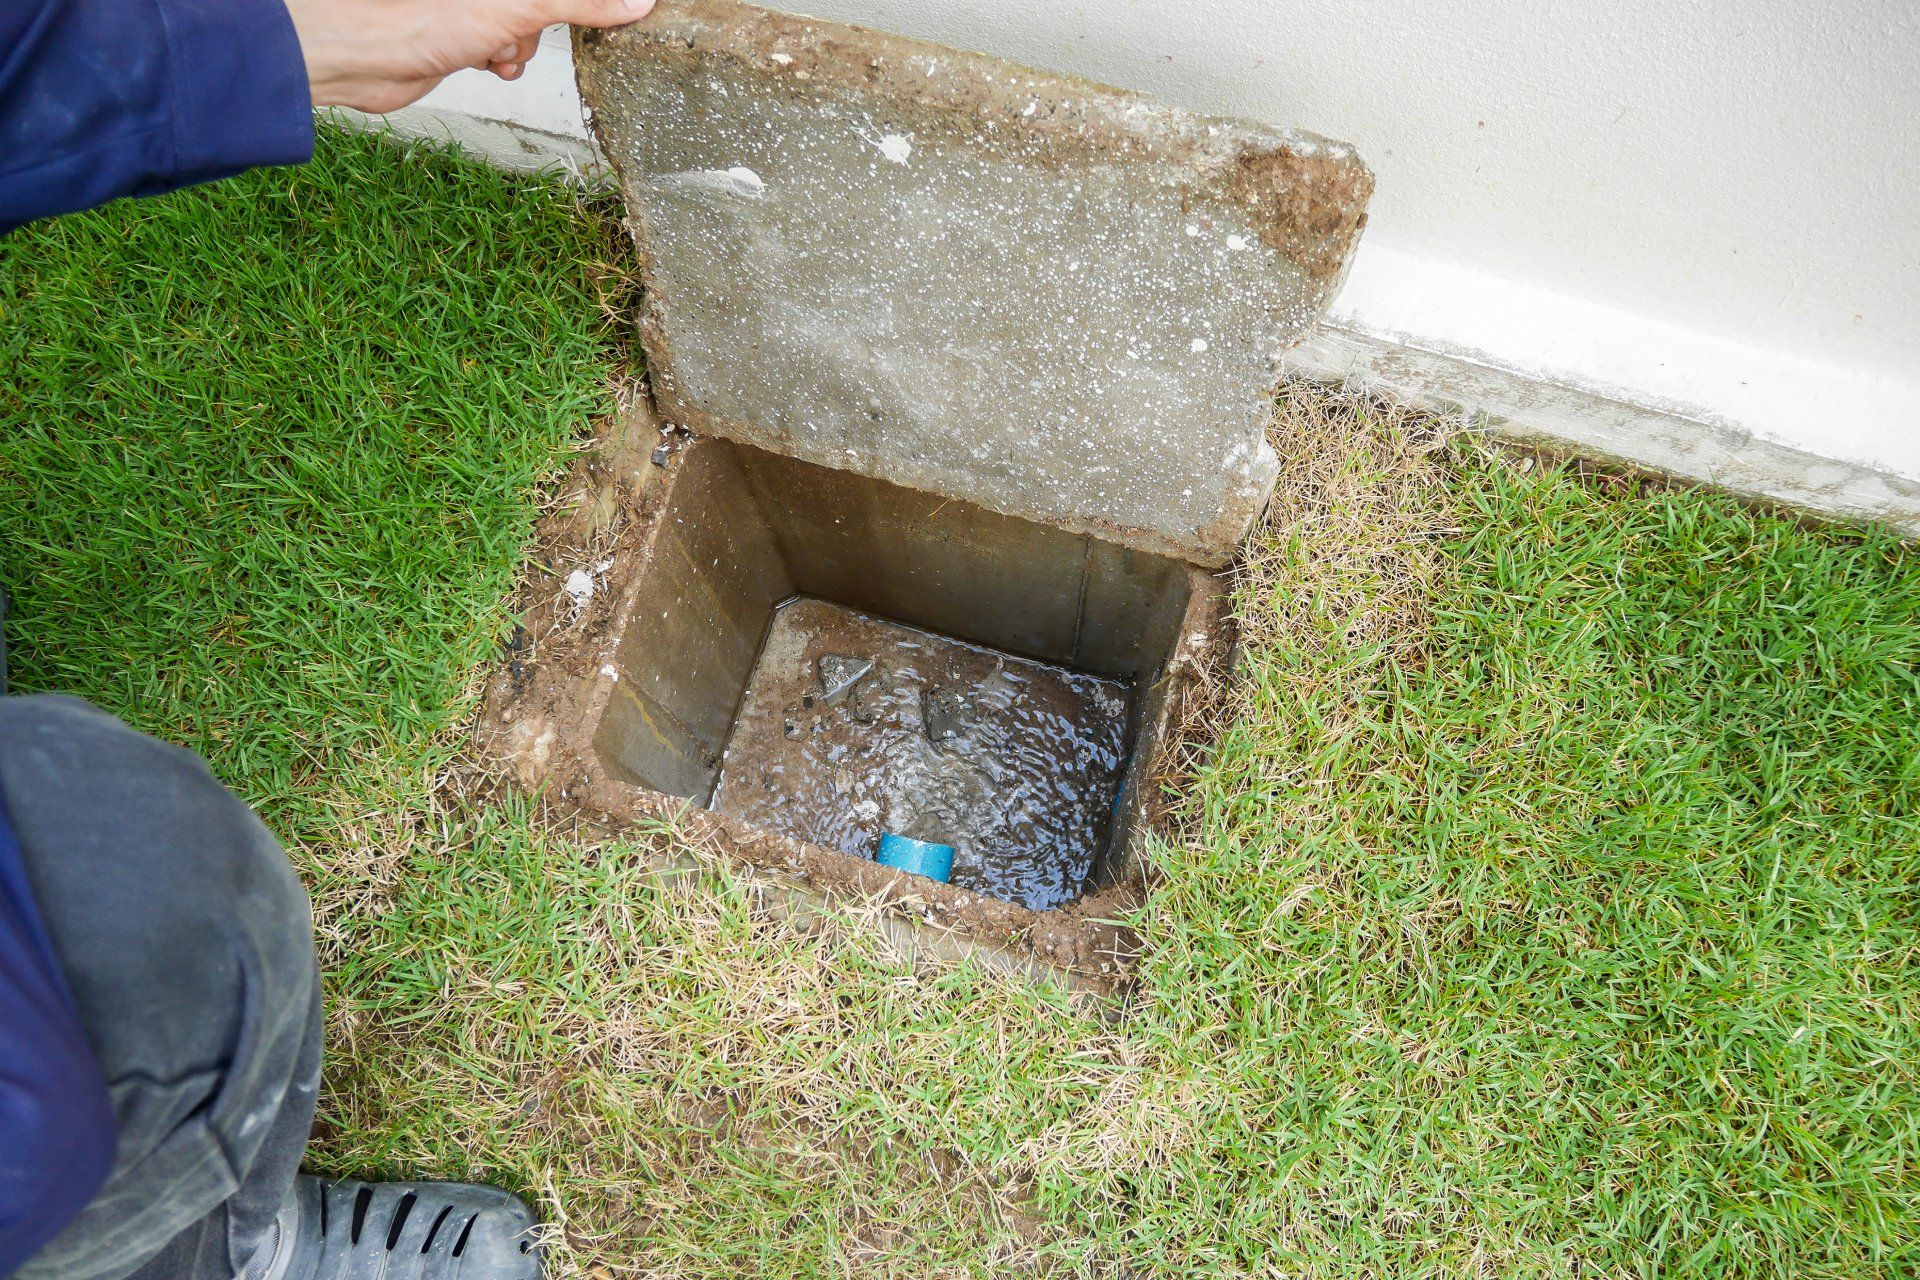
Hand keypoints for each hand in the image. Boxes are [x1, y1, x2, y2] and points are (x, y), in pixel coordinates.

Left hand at [284, 0, 655, 113]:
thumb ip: (581, 2)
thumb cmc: (422, 18)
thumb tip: (637, 1)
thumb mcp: (522, 6)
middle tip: (519, 32)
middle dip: (541, 20)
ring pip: (524, 21)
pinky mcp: (459, 30)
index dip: (580, 6)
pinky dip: (502, 57)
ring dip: (520, 43)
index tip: (608, 13)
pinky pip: (501, 41)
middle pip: (542, 3)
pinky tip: (486, 63)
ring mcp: (472, 5)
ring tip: (497, 52)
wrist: (364, 55)